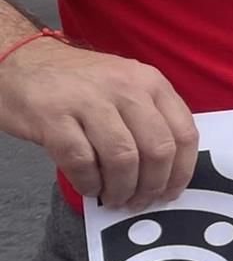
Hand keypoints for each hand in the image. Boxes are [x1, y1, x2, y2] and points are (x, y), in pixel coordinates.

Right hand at [0, 39, 197, 208]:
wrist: (20, 59)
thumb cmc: (77, 82)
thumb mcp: (125, 86)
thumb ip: (149, 118)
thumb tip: (164, 171)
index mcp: (150, 82)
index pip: (184, 133)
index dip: (181, 172)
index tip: (171, 192)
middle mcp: (125, 87)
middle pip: (157, 150)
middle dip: (151, 186)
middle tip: (139, 201)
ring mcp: (88, 100)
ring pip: (123, 159)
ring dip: (121, 189)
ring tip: (113, 198)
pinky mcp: (53, 116)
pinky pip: (82, 161)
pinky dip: (89, 183)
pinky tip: (89, 187)